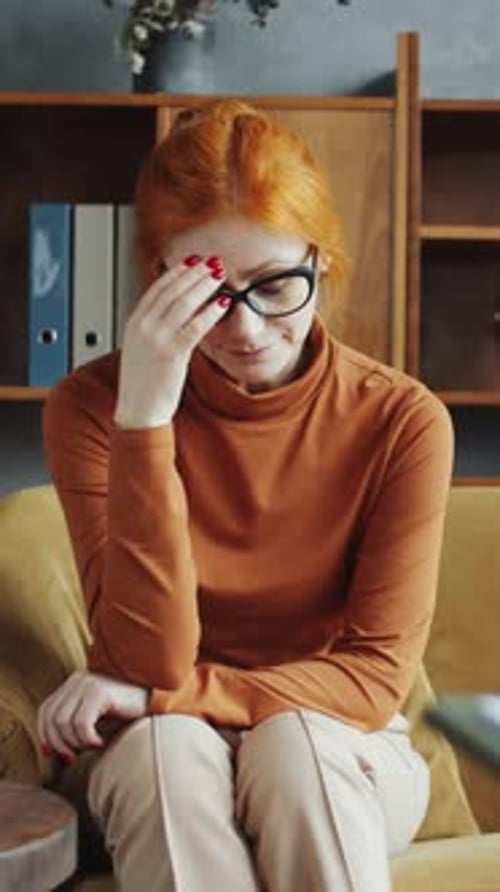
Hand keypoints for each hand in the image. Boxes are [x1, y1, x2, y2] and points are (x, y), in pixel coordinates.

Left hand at [37, 670, 147, 761]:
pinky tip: (101, 742)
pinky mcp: (100, 692)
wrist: (154, 704)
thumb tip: (48, 749)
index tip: (53, 754)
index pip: (45, 711)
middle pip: (52, 718)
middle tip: (75, 757)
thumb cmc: (125, 715)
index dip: (45, 735)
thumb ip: (72, 724)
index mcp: (73, 683)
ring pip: (64, 723)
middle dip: (60, 744)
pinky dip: (87, 739)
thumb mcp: (93, 718)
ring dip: (75, 742)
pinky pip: (81, 723)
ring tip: (92, 746)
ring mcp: (88, 683)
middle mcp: (78, 679)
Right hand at [114, 255, 227, 428]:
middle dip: (194, 273)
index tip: (192, 262)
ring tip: (219, 275)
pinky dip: (210, 311)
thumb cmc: (143, 384)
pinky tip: (223, 303)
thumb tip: (175, 312)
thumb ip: (154, 328)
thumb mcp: (142, 348)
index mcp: (134, 323)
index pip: (157, 289)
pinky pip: (195, 326)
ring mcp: (156, 339)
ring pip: (184, 303)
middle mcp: (143, 327)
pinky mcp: (172, 354)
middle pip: (172, 291)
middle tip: (212, 262)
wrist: (137, 411)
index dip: (177, 272)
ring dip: (204, 285)